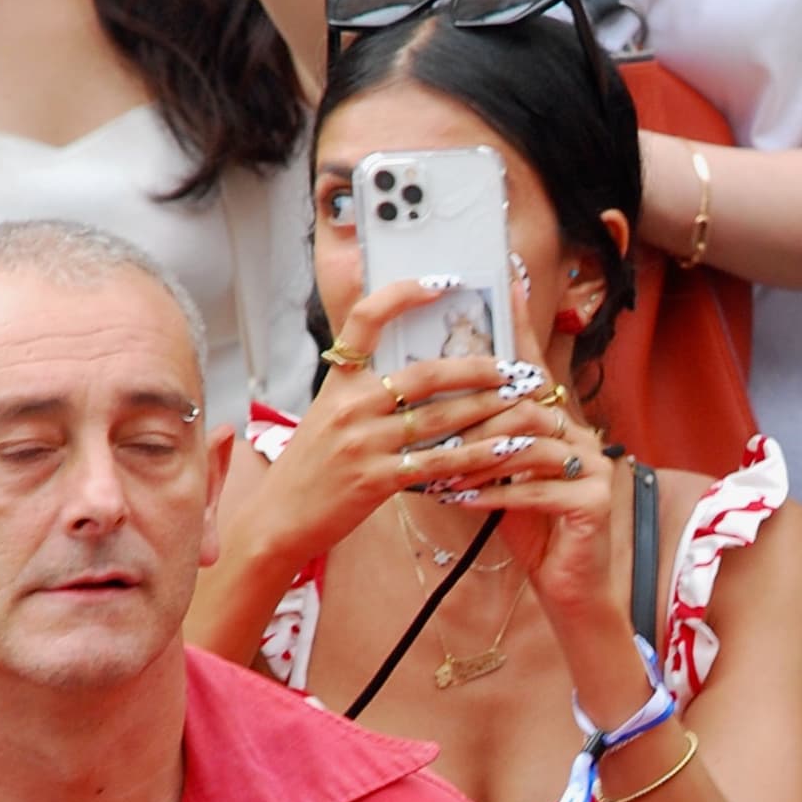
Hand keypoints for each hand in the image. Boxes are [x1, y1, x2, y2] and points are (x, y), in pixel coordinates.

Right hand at [236, 284, 542, 576]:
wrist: (279, 519)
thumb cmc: (310, 467)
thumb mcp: (327, 414)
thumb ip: (363, 390)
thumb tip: (414, 370)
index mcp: (338, 382)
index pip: (366, 320)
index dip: (404, 294)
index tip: (442, 282)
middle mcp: (351, 406)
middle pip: (425, 374)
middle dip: (477, 369)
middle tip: (513, 368)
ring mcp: (364, 442)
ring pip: (440, 417)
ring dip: (488, 409)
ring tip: (522, 403)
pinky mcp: (377, 479)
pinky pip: (438, 462)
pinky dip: (477, 455)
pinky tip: (507, 449)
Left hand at [458, 398, 624, 647]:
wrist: (568, 586)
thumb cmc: (536, 535)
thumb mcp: (504, 487)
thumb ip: (485, 459)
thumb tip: (438, 435)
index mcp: (568, 430)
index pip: (521, 400)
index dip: (478, 409)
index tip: (438, 426)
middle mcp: (587, 442)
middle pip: (528, 415)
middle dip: (478, 432)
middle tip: (439, 449)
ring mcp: (597, 470)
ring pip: (532, 450)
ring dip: (484, 464)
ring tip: (448, 479)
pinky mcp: (596, 501)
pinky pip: (537, 491)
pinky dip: (498, 496)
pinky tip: (466, 502)